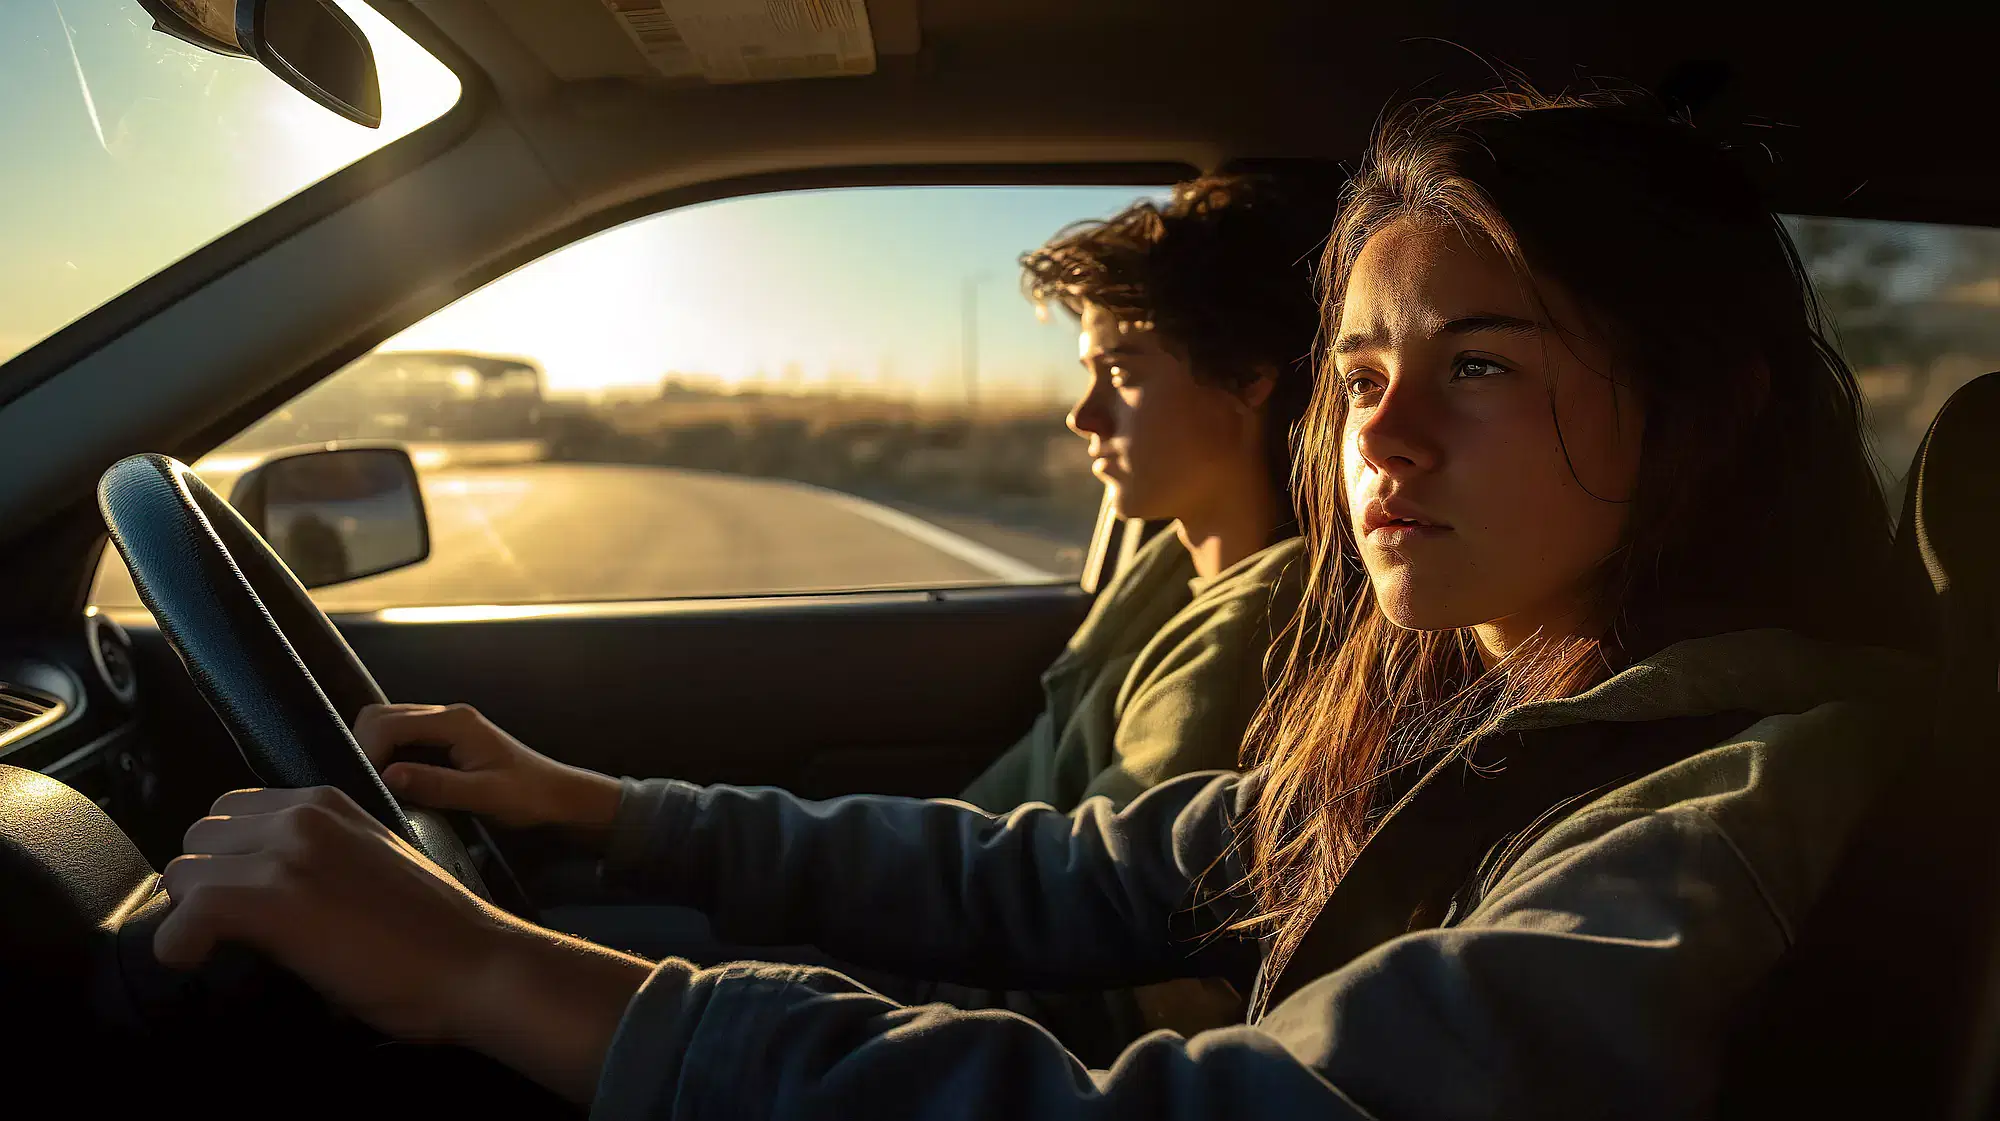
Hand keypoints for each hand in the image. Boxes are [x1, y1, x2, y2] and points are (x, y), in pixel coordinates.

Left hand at [160, 785, 654, 1101]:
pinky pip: (187, 916)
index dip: (230, 858)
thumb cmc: (436, 931)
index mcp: (328, 802)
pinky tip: (197, 960)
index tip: (243, 895)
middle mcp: (303, 816)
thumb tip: (266, 881)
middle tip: (233, 926)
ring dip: (195, 913)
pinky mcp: (273, 902)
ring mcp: (288, 856)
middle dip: (207, 881)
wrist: (477, 964)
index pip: (233, 810)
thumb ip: (322, 853)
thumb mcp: (374, 862)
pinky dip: (179, 946)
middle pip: (200, 836)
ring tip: (223, 946)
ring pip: (183, 873)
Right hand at [353, 703, 621, 830]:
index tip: (364, 786)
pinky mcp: (445, 741)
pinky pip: (402, 739)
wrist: (560, 797)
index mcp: (455, 722)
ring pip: (388, 725)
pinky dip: (387, 755)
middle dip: (362, 746)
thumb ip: (437, 785)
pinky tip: (390, 783)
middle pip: (381, 717)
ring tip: (372, 787)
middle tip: (362, 786)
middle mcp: (447, 716)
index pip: (388, 723)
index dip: (366, 752)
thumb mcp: (485, 796)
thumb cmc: (529, 796)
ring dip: (373, 751)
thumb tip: (388, 775)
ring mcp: (446, 727)